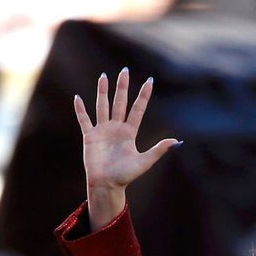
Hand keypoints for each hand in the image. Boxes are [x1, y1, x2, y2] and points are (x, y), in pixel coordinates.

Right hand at [74, 68, 175, 228]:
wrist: (107, 186)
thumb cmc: (125, 176)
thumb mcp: (144, 162)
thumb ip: (159, 150)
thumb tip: (177, 141)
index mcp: (129, 133)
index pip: (138, 109)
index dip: (144, 95)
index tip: (150, 81)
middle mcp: (116, 128)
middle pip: (120, 102)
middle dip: (122, 86)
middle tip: (125, 70)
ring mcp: (102, 131)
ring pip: (103, 106)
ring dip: (103, 91)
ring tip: (104, 76)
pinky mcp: (90, 137)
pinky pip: (84, 120)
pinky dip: (80, 110)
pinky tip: (78, 98)